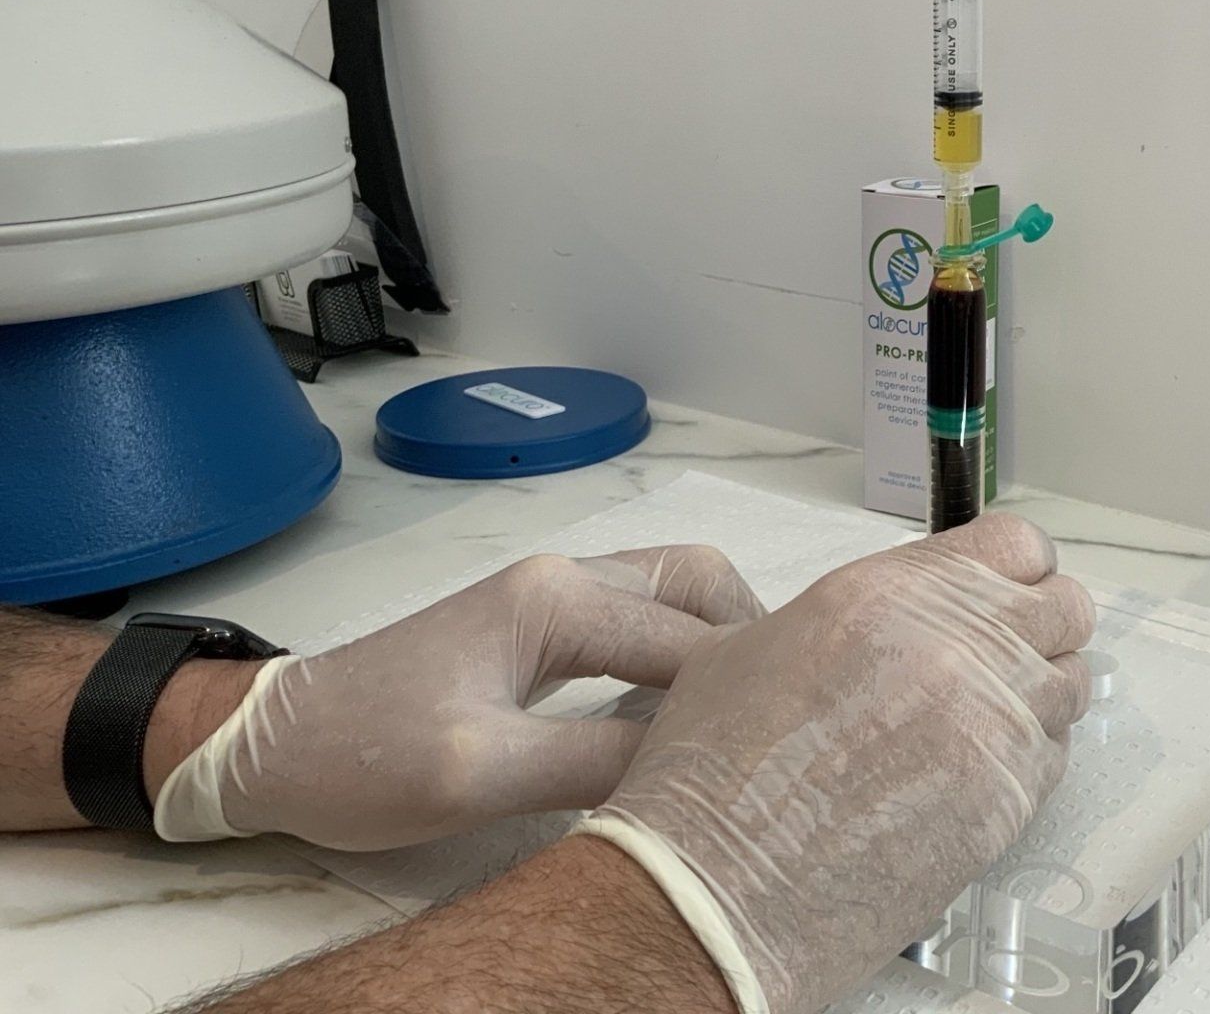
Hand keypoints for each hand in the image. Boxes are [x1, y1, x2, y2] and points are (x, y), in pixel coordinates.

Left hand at [153, 546, 763, 849]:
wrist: (273, 744)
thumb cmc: (365, 757)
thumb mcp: (480, 774)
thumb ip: (595, 761)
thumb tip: (696, 766)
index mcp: (557, 600)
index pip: (690, 636)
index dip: (746, 687)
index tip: (792, 739)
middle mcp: (566, 579)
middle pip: (697, 582)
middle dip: (753, 640)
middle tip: (783, 717)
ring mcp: (552, 597)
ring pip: (673, 593)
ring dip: (719, 643)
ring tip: (747, 717)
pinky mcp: (539, 627)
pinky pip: (639, 621)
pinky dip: (682, 654)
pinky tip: (689, 715)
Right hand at [578, 513, 1095, 1013]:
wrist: (717, 887)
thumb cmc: (714, 771)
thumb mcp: (756, 643)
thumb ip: (848, 616)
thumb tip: (887, 624)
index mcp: (893, 592)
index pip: (1017, 544)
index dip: (1014, 569)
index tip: (1001, 591)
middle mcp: (959, 645)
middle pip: (1065, 609)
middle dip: (1040, 628)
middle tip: (1000, 657)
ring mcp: (994, 725)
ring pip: (1071, 684)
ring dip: (1037, 696)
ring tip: (981, 723)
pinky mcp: (1009, 801)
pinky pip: (1054, 759)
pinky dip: (1028, 760)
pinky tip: (970, 777)